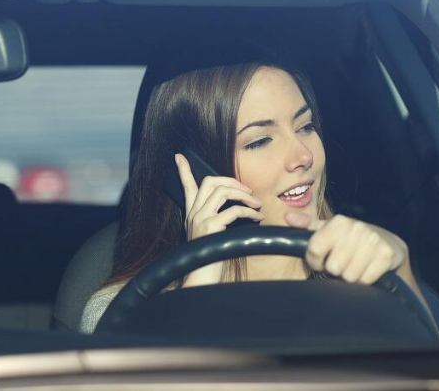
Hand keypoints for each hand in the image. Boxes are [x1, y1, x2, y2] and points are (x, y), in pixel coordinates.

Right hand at [175, 153, 263, 285]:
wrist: (200, 280)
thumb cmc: (209, 261)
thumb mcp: (210, 236)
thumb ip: (216, 220)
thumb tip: (234, 208)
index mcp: (191, 215)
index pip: (186, 187)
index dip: (184, 171)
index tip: (180, 157)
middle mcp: (193, 214)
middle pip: (211, 182)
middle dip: (233, 181)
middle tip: (248, 191)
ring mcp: (200, 219)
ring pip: (223, 191)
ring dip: (244, 195)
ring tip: (257, 204)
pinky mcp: (211, 227)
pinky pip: (234, 211)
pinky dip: (250, 212)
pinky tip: (258, 218)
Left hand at [284, 213, 407, 284]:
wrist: (388, 243)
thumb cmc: (350, 239)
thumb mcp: (329, 230)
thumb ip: (307, 225)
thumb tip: (287, 217)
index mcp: (339, 222)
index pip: (314, 250)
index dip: (315, 261)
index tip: (320, 261)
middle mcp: (357, 228)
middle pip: (332, 267)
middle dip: (335, 270)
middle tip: (342, 263)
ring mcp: (373, 241)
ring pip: (349, 276)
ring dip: (350, 276)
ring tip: (354, 266)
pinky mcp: (387, 255)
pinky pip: (365, 280)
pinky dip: (364, 280)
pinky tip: (366, 269)